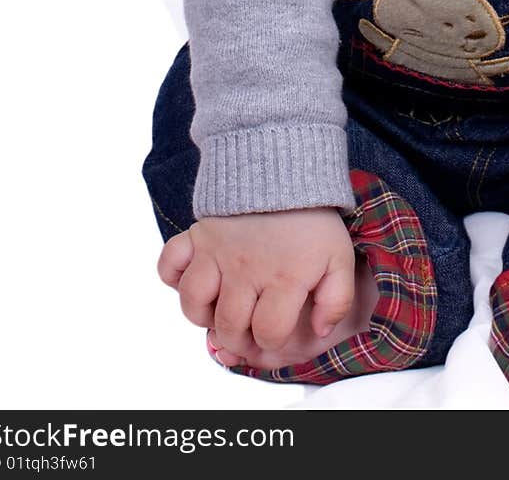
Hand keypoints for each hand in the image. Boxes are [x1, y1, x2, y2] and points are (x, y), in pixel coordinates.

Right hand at [157, 207, 354, 357]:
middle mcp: (245, 270)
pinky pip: (169, 263)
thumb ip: (336, 300)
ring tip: (219, 307)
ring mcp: (217, 252)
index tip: (275, 332)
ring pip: (193, 303)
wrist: (285, 165)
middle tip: (246, 330)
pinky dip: (173, 276)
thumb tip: (320, 331)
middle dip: (238, 339)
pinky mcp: (198, 234)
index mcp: (283, 278)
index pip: (268, 333)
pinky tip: (194, 277)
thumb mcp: (339, 257)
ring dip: (203, 315)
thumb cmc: (313, 217)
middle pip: (229, 326)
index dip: (272, 343)